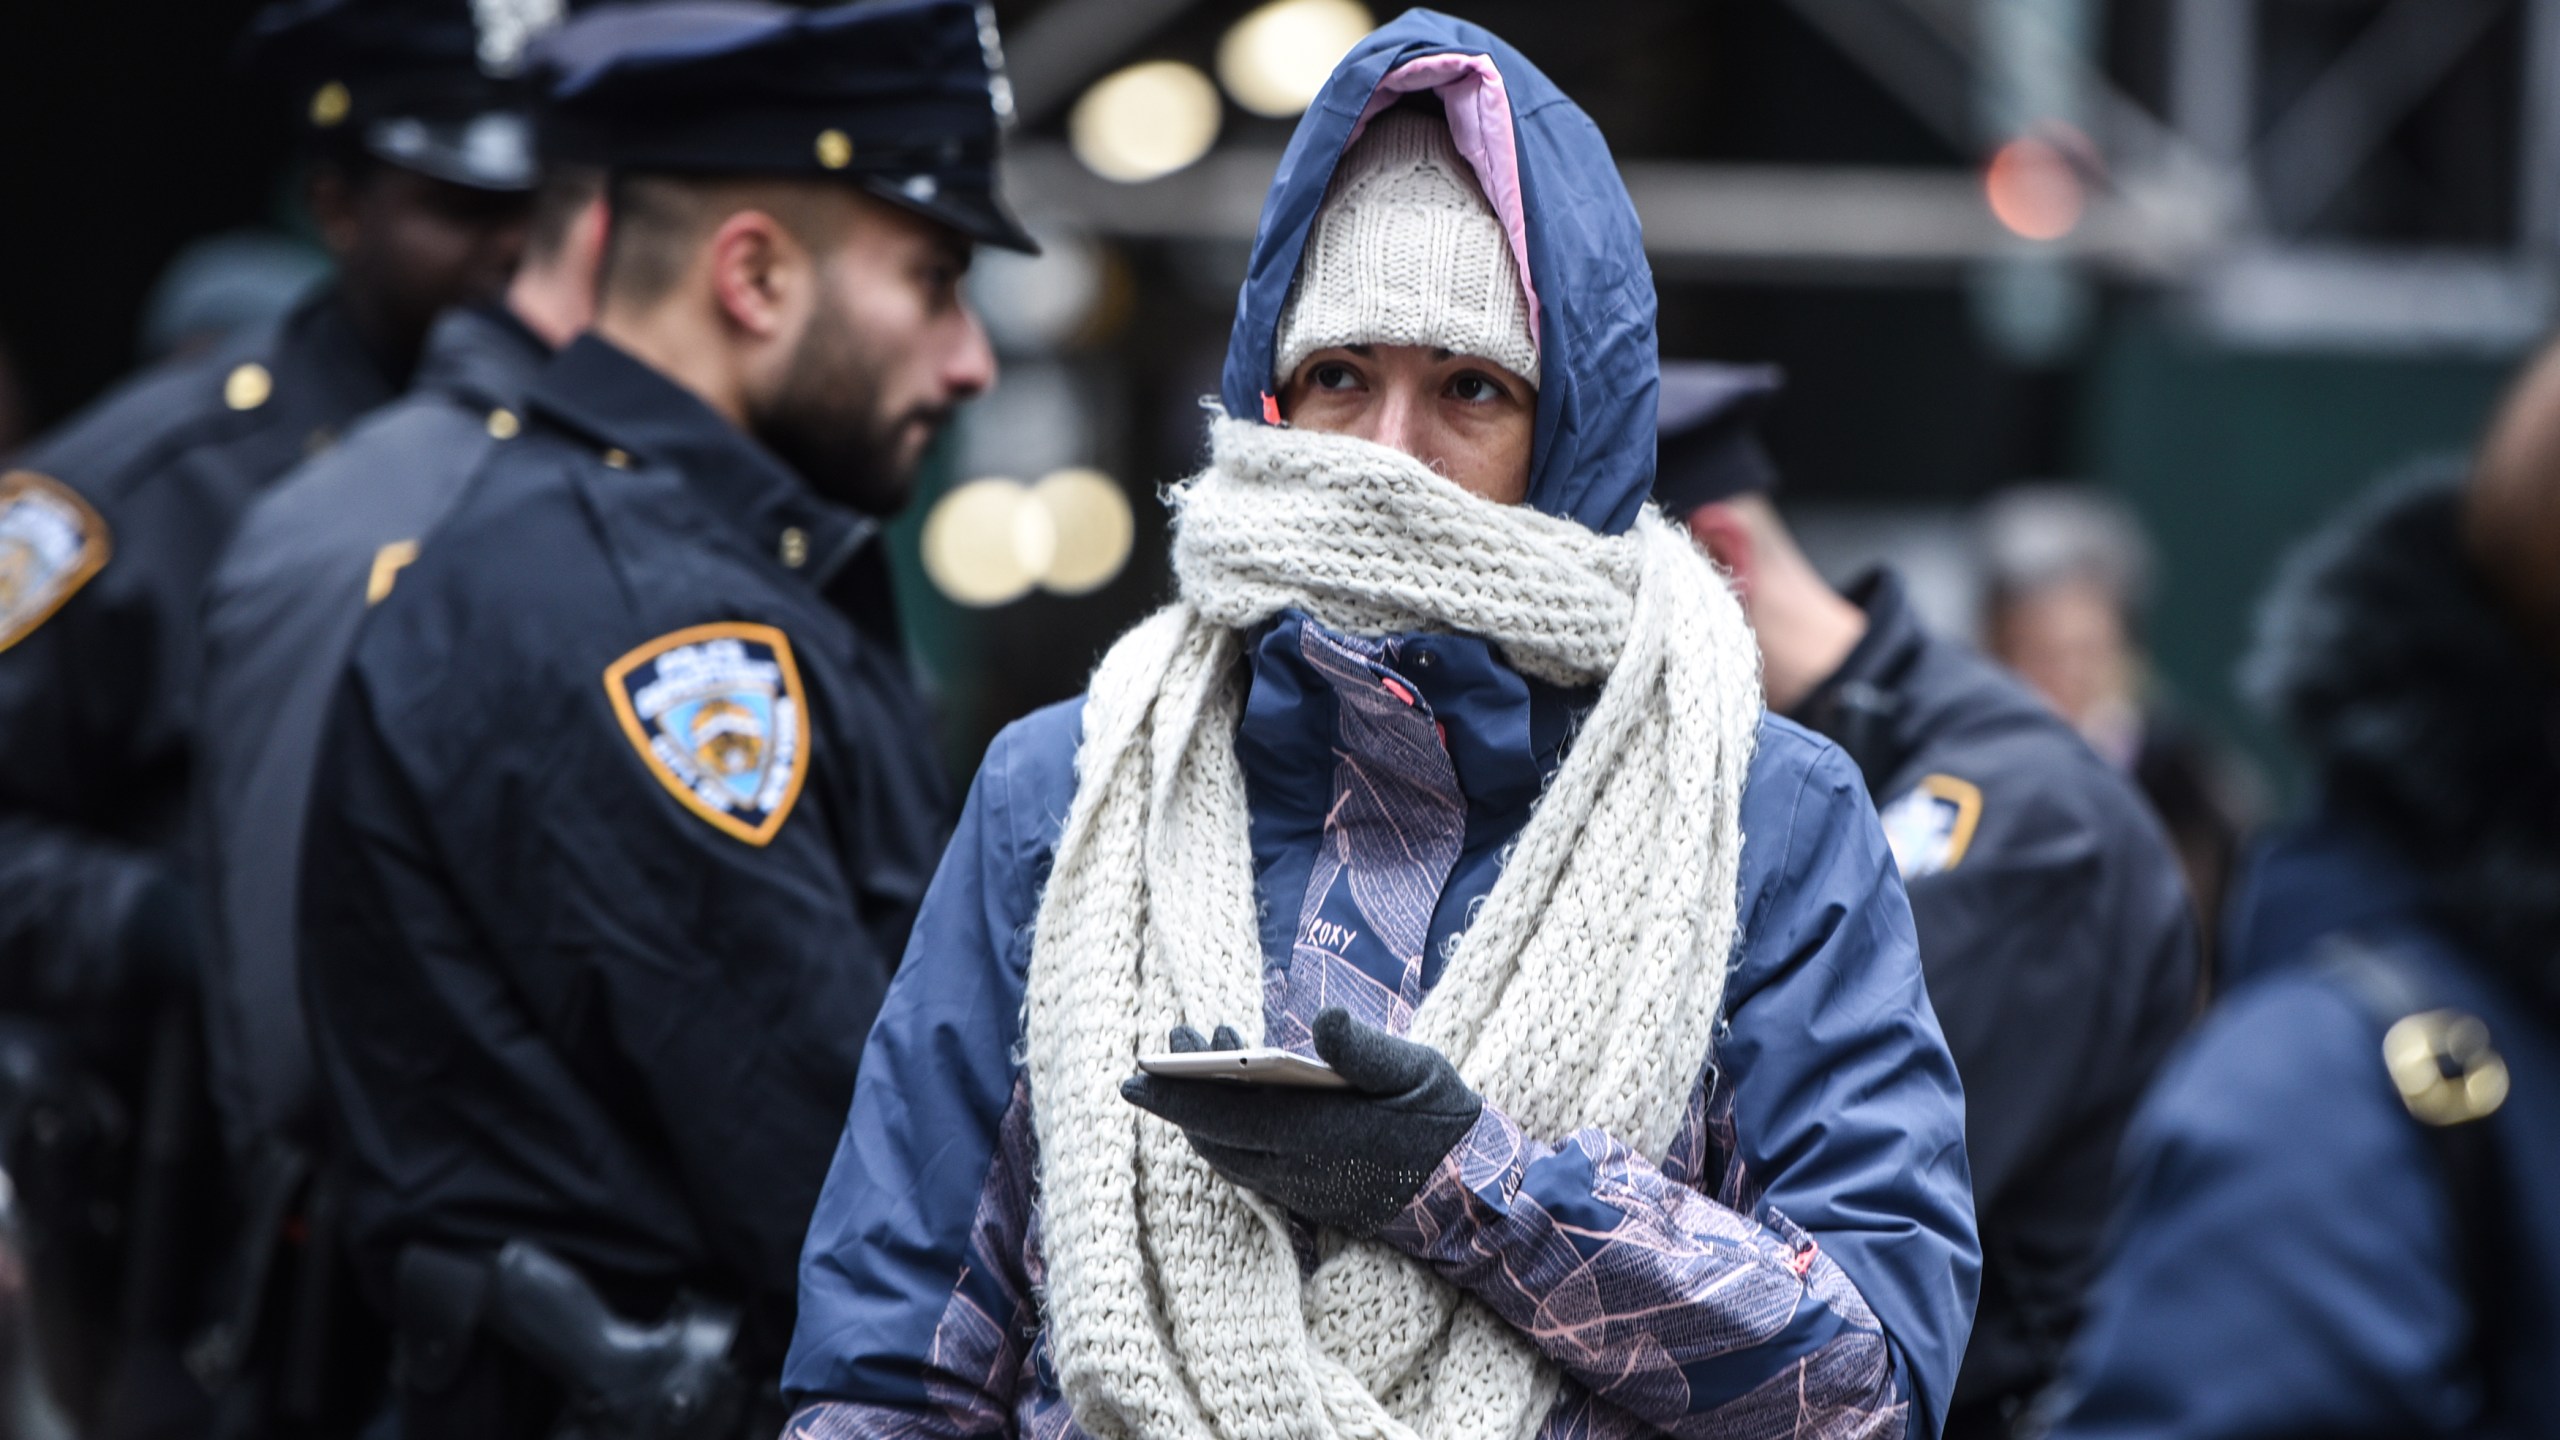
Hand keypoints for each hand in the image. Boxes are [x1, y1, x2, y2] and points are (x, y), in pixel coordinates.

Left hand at [1121, 1007, 1481, 1234]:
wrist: (1471, 1193)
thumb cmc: (1444, 1121)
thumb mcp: (1416, 1070)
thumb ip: (1363, 1048)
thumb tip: (1322, 1018)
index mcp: (1317, 1134)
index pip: (1225, 1116)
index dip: (1175, 1095)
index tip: (1136, 1071)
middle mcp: (1297, 1169)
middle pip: (1214, 1135)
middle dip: (1180, 1092)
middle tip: (1168, 1042)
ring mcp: (1299, 1188)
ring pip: (1227, 1153)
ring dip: (1202, 1109)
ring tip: (1200, 1055)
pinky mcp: (1307, 1196)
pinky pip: (1248, 1166)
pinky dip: (1227, 1131)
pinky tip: (1234, 1098)